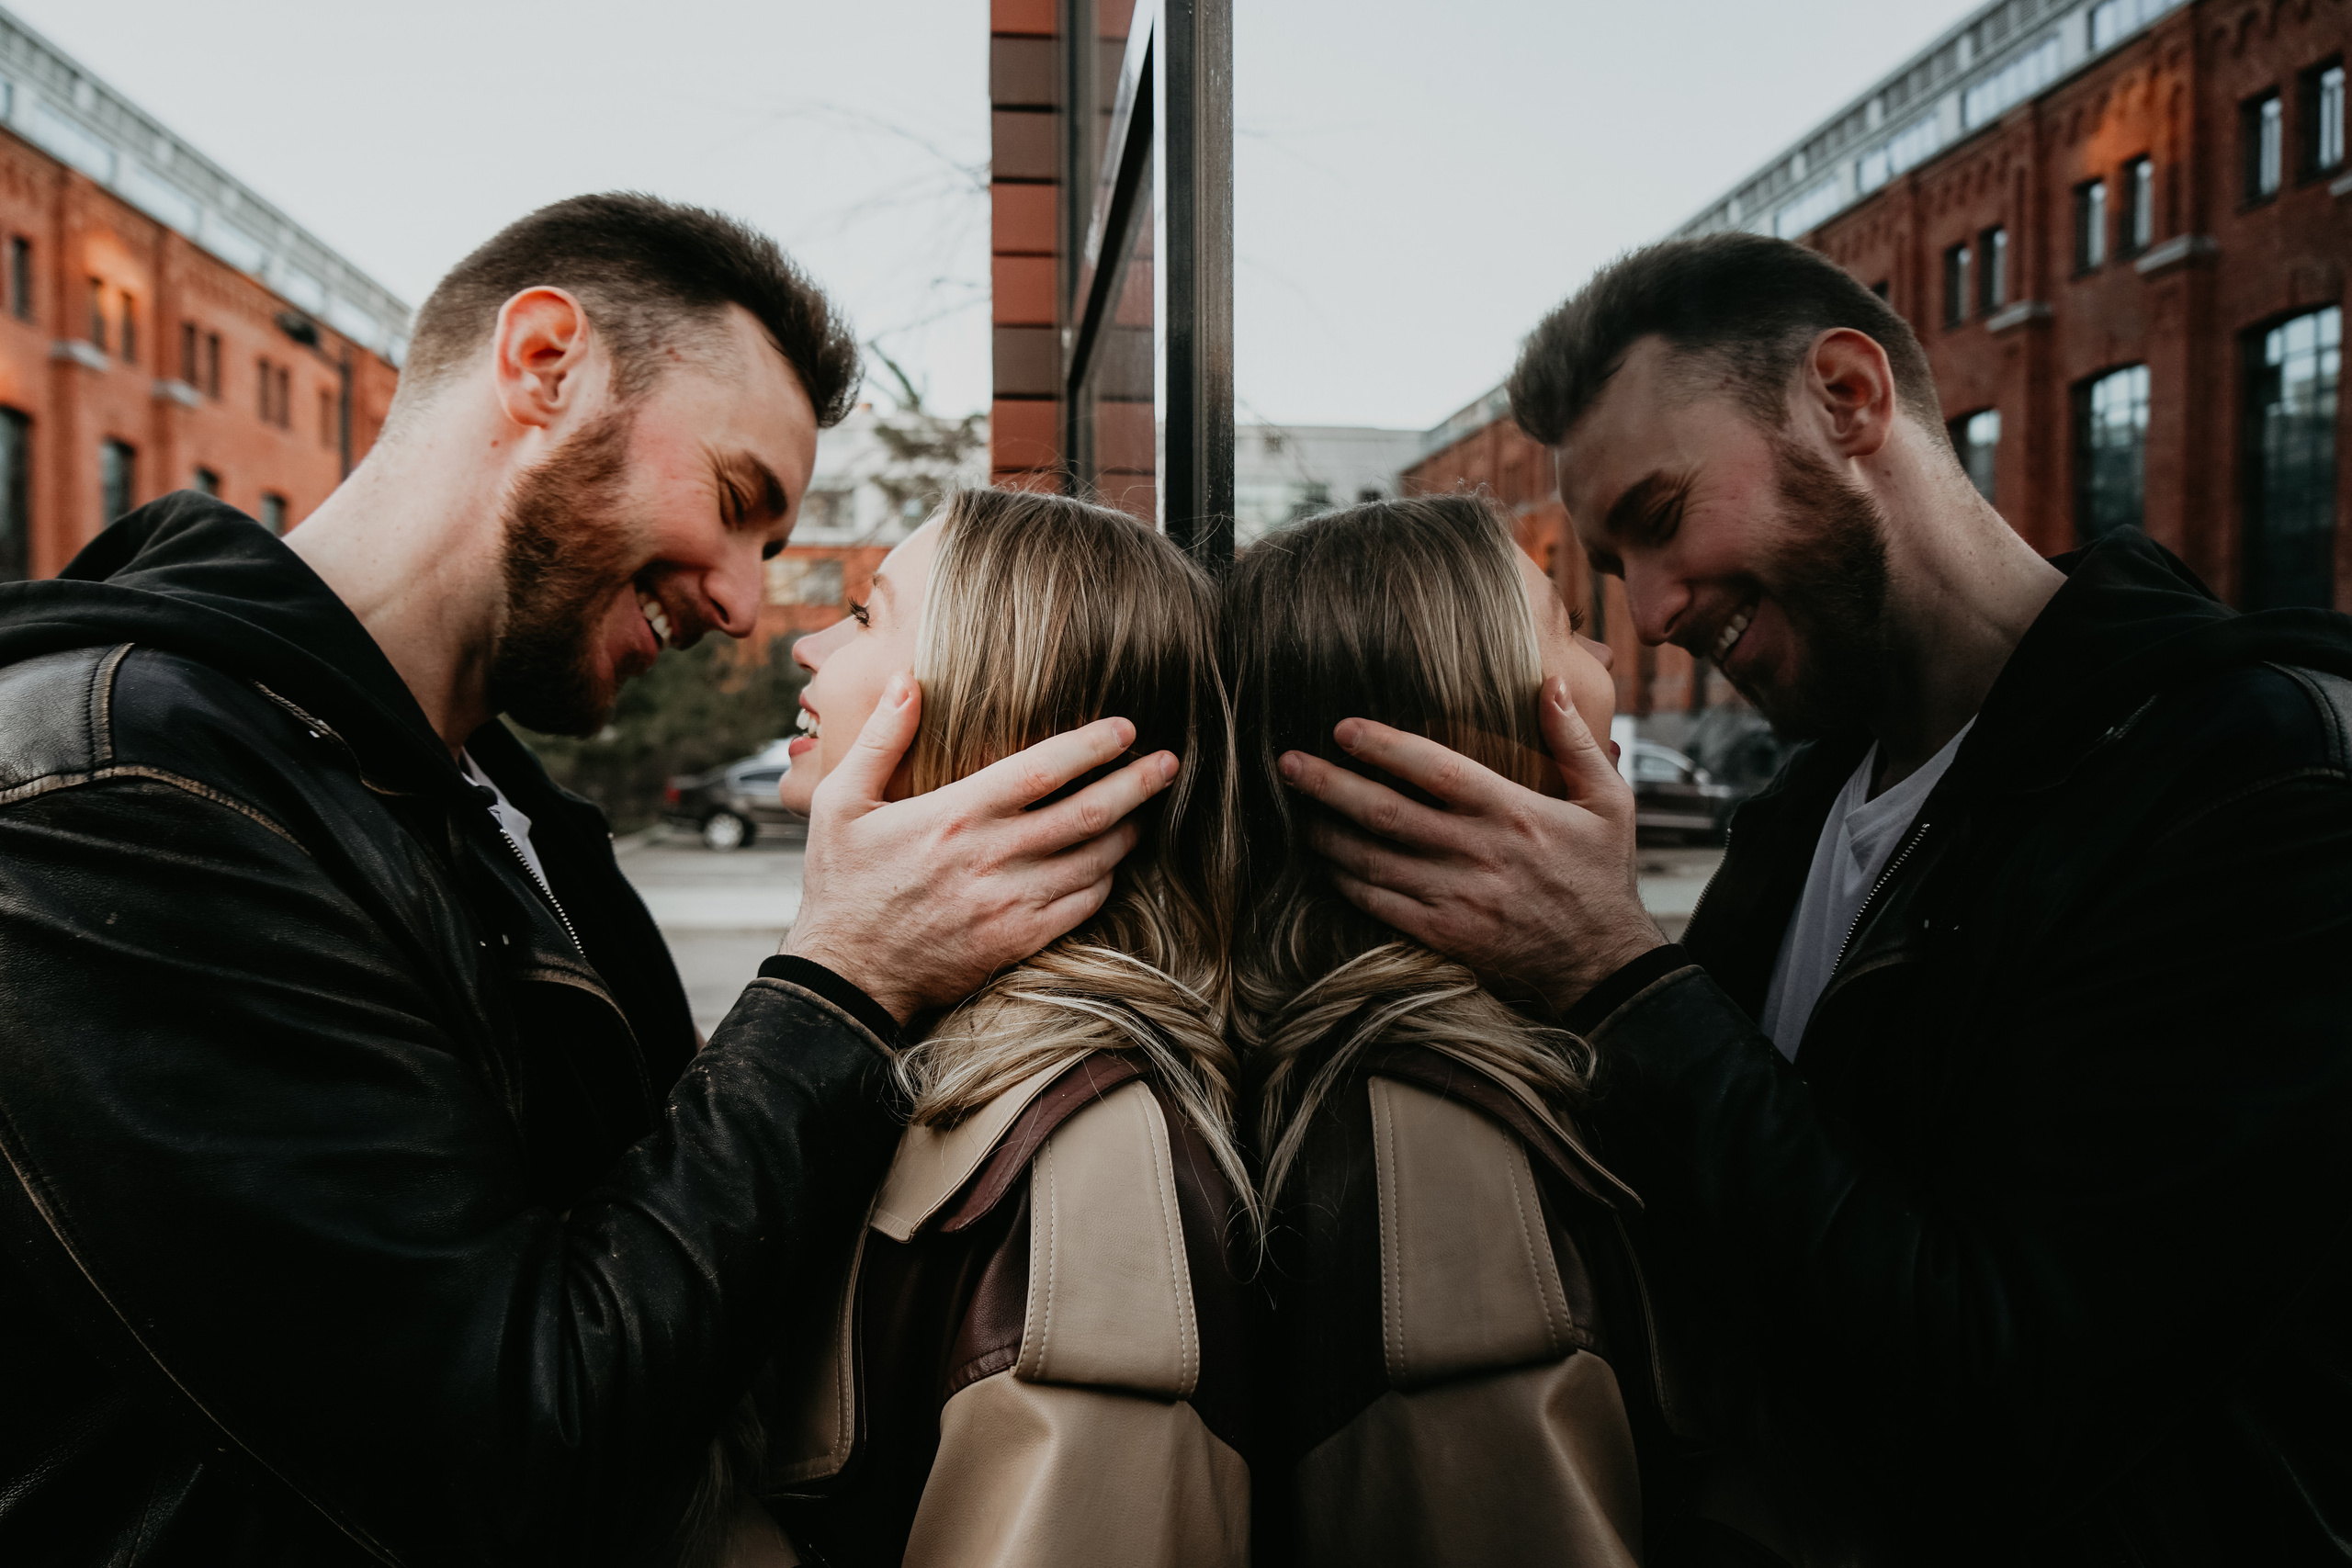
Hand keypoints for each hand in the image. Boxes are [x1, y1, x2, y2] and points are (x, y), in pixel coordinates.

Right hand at [783, 672, 1177, 1023]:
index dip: (1094, 745)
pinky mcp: (1018, 941)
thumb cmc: (842, 883)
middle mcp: (992, 857)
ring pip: (1094, 861)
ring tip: (1146, 810)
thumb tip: (908, 681)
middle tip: (1170, 763)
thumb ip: (880, 739)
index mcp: (955, 814)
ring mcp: (1010, 903)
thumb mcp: (839, 802)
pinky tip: (1111, 864)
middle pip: (1087, 813)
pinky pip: (1082, 906)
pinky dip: (1106, 881)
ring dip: (1128, 832)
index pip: (1044, 768)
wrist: (846, 976)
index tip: (1127, 728)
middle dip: (1137, 784)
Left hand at [1280, 676, 1662, 1012]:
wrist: (1604, 962)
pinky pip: (1378, 905)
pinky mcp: (1444, 934)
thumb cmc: (1602, 875)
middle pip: (1387, 813)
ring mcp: (1457, 898)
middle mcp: (1478, 854)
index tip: (1343, 728)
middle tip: (1288, 763)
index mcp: (1513, 813)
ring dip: (1326, 835)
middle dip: (1330, 786)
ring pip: (1373, 861)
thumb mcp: (1610, 802)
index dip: (1385, 747)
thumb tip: (1548, 681)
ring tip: (1294, 810)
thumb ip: (1575, 741)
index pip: (1437, 770)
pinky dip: (1345, 882)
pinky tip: (1324, 862)